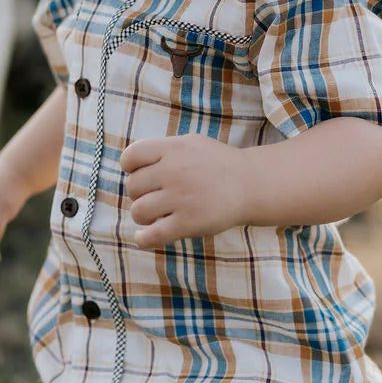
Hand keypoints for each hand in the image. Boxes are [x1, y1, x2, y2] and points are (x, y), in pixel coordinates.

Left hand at [121, 135, 243, 247]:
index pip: (131, 157)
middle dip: (139, 194)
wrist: (251, 185)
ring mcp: (181, 198)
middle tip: (155, 197)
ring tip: (156, 215)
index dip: (130, 168)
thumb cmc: (217, 165)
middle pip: (133, 187)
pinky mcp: (188, 223)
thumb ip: (162, 150)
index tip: (140, 174)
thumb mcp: (191, 144)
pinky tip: (144, 237)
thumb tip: (130, 163)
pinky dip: (143, 239)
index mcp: (173, 149)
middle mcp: (174, 171)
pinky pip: (152, 235)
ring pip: (138, 211)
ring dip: (143, 216)